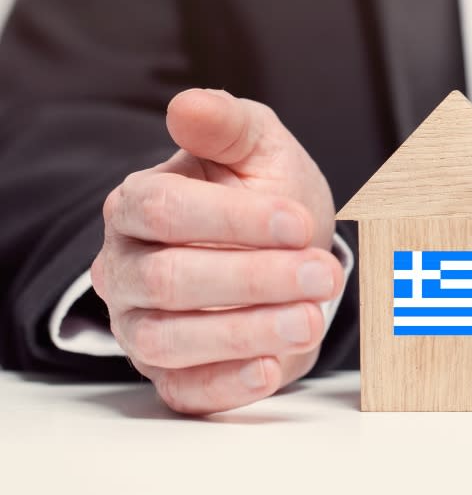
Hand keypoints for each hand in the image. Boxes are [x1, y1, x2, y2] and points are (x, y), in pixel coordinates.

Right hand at [92, 89, 343, 414]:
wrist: (285, 255)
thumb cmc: (268, 199)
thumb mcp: (259, 150)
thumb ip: (228, 126)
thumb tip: (187, 104)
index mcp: (137, 204)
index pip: (163, 211)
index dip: (232, 220)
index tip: (297, 225)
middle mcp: (126, 268)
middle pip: (169, 279)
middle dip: (253, 279)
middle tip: (321, 275)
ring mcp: (141, 325)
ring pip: (172, 339)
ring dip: (246, 332)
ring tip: (310, 319)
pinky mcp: (169, 373)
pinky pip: (184, 390)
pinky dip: (227, 384)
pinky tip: (271, 367)